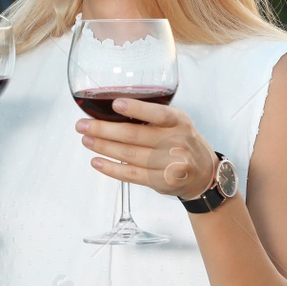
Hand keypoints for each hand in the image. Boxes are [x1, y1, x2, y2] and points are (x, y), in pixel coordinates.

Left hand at [77, 99, 215, 198]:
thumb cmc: (182, 140)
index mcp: (179, 121)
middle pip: (135, 135)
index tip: (116, 104)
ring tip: (86, 140)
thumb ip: (153, 115)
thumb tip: (111, 110)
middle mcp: (176, 142)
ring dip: (103, 147)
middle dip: (104, 130)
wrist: (203, 173)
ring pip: (130, 155)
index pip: (158, 113)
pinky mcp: (161, 181)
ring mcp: (169, 163)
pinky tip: (97, 161)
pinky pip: (132, 175)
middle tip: (82, 125)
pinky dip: (111, 168)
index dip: (137, 109)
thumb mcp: (177, 122)